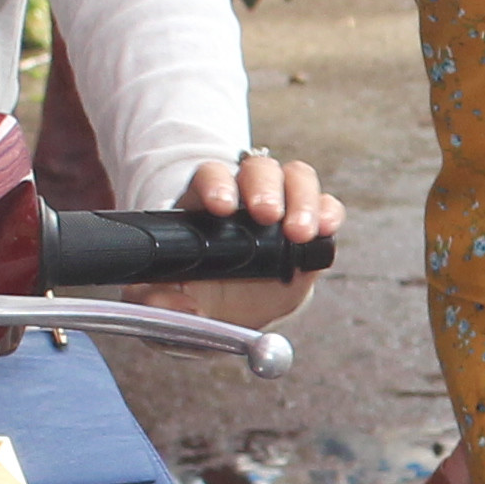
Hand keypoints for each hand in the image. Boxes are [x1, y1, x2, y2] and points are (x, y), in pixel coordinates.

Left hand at [160, 151, 340, 326]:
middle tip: (267, 215)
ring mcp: (282, 208)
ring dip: (302, 199)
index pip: (211, 177)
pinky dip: (329, 212)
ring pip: (296, 179)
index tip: (221, 207)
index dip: (217, 184)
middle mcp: (245, 198)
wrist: (228, 313)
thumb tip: (176, 304)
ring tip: (300, 231)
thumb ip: (156, 299)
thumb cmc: (193, 294)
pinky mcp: (310, 229)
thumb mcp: (161, 298)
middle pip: (258, 170)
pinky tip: (325, 229)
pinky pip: (325, 207)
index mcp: (203, 205)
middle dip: (265, 188)